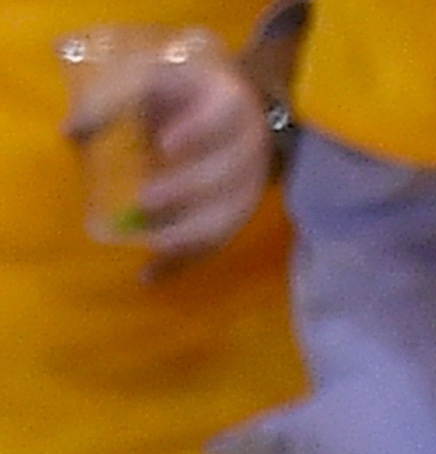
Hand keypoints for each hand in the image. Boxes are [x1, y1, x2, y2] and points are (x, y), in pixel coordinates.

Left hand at [130, 49, 271, 271]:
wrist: (236, 116)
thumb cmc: (185, 93)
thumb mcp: (156, 79)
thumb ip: (115, 99)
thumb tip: (70, 132)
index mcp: (229, 104)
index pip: (221, 118)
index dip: (196, 132)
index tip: (164, 145)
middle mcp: (248, 150)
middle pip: (225, 174)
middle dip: (186, 190)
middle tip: (145, 199)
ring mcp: (246, 189)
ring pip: (224, 218)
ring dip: (187, 233)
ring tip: (152, 240)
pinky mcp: (233, 219)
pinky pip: (210, 246)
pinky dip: (179, 263)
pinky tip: (147, 275)